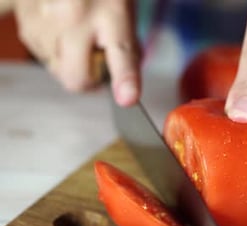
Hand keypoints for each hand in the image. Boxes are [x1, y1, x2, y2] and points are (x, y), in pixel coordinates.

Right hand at [13, 0, 140, 105]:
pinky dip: (53, 50)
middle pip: (76, 78)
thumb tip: (125, 89)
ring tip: (78, 34)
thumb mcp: (124, 14)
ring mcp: (47, 21)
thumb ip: (127, 50)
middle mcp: (76, 18)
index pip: (120, 54)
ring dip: (69, 62)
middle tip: (95, 65)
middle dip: (87, 80)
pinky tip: (61, 28)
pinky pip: (42, 55)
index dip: (125, 79)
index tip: (127, 99)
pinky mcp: (27, 23)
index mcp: (112, 14)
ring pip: (57, 70)